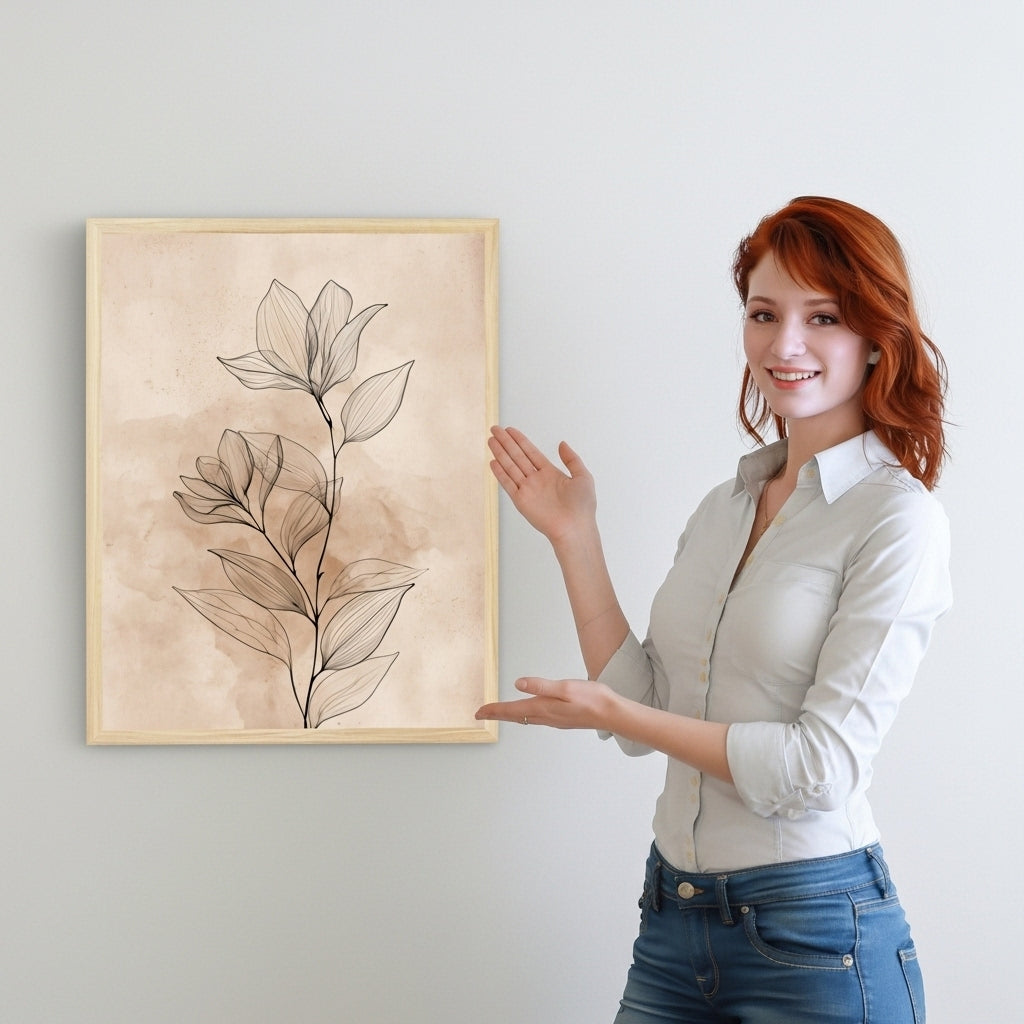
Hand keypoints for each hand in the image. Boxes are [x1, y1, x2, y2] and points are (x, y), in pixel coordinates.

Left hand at [475, 676, 617, 730]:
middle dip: (497, 714)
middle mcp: (546, 717)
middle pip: (515, 716)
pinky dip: (524, 715)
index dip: (494, 710)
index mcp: (544, 708)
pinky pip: (536, 718)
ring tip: (498, 712)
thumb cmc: (592, 699)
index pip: (512, 710)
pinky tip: (526, 712)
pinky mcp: (562, 719)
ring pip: (525, 718)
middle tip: (481, 714)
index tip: (478, 712)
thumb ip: (541, 686)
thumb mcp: (565, 687)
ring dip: (509, 715)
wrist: (612, 713)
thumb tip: (518, 684)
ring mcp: (554, 720)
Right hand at [488, 426, 596, 544]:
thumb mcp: (583, 476)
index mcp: (550, 473)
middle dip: (506, 442)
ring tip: (491, 440)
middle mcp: (537, 480)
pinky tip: (493, 461)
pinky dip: (500, 473)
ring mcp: (528, 490)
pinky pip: (508, 484)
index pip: (531, 452)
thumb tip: (562, 443)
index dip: (520, 440)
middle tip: (495, 429)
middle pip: (517, 456)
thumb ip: (572, 459)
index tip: (509, 430)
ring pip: (510, 467)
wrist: (575, 528)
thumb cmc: (582, 506)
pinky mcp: (521, 501)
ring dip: (500, 453)